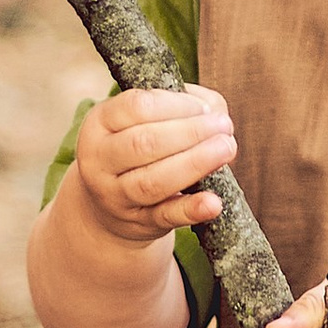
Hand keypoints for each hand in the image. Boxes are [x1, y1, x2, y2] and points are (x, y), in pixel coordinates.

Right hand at [73, 83, 236, 246]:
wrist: (111, 205)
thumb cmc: (138, 149)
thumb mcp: (144, 121)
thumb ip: (182, 105)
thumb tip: (215, 111)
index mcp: (100, 122)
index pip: (136, 107)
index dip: (175, 105)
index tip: (205, 108)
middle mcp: (100, 160)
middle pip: (143, 143)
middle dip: (190, 132)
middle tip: (224, 126)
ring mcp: (117, 195)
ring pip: (152, 181)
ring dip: (195, 164)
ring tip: (227, 149)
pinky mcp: (140, 222)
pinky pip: (166, 216)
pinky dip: (191, 210)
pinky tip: (213, 202)